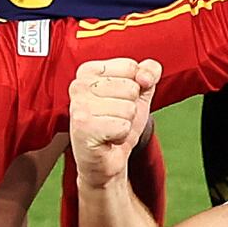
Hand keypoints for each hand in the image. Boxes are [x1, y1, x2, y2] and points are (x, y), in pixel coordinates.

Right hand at [68, 54, 165, 184]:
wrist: (106, 160)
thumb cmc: (117, 124)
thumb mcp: (139, 93)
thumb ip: (148, 72)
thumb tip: (144, 76)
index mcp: (88, 71)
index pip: (130, 66)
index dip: (135, 86)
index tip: (118, 100)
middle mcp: (79, 85)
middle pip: (131, 87)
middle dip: (130, 107)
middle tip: (113, 118)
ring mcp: (79, 106)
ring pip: (129, 108)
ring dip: (126, 123)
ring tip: (110, 129)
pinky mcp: (83, 127)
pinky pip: (123, 126)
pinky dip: (121, 136)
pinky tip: (108, 139)